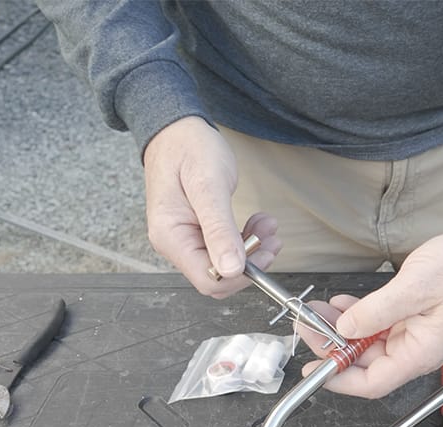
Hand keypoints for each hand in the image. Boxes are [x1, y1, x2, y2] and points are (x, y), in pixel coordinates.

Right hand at [143, 116, 280, 297]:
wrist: (177, 130)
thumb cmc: (188, 149)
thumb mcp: (209, 186)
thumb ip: (219, 230)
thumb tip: (230, 269)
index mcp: (171, 237)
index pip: (208, 280)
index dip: (240, 274)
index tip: (263, 251)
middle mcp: (174, 244)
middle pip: (217, 276)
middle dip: (250, 261)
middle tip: (271, 236)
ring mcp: (184, 239)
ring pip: (224, 263)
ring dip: (251, 248)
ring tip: (267, 225)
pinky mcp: (196, 232)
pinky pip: (223, 248)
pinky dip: (244, 239)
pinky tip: (257, 223)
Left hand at [298, 230, 442, 397]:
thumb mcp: (417, 287)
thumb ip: (377, 310)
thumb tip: (345, 329)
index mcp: (421, 353)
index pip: (372, 382)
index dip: (338, 379)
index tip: (313, 369)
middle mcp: (416, 348)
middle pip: (364, 362)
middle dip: (332, 346)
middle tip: (307, 325)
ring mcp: (413, 333)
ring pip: (367, 341)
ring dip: (341, 328)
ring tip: (317, 311)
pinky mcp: (412, 317)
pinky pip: (377, 324)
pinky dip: (357, 315)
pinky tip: (341, 304)